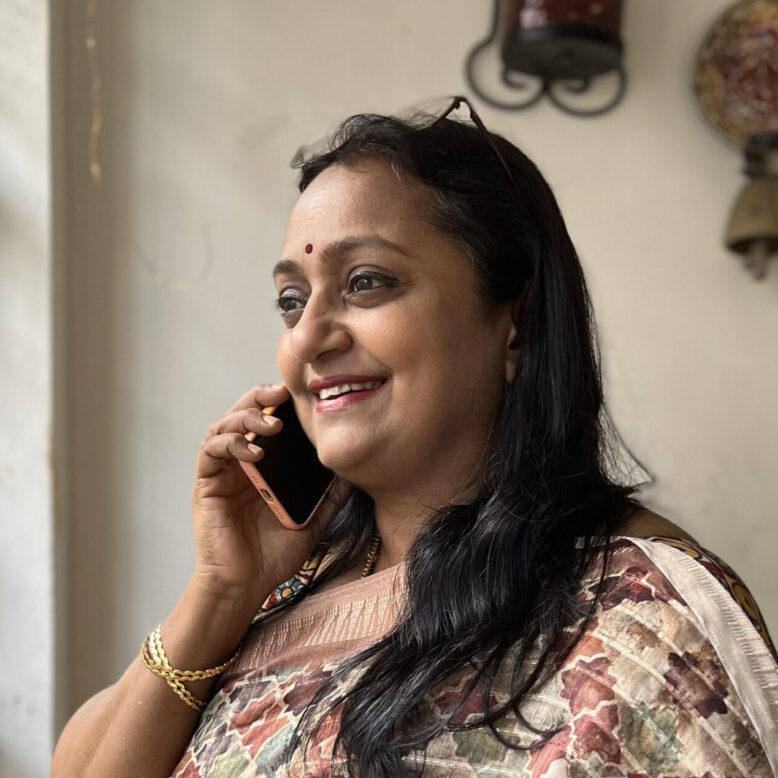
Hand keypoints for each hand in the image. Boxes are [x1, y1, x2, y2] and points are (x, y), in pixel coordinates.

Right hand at [191, 383, 350, 604]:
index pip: (268, 420)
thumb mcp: (313, 520)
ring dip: (247, 417)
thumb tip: (355, 472)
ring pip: (224, 425)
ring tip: (273, 424)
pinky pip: (211, 452)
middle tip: (282, 392)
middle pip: (243, 413)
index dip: (279, 402)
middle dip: (260, 397)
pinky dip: (231, 444)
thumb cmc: (275, 554)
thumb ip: (330, 496)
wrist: (246, 585)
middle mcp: (240, 462)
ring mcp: (222, 471)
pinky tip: (254, 452)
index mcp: (264, 465)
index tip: (302, 393)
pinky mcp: (206, 484)